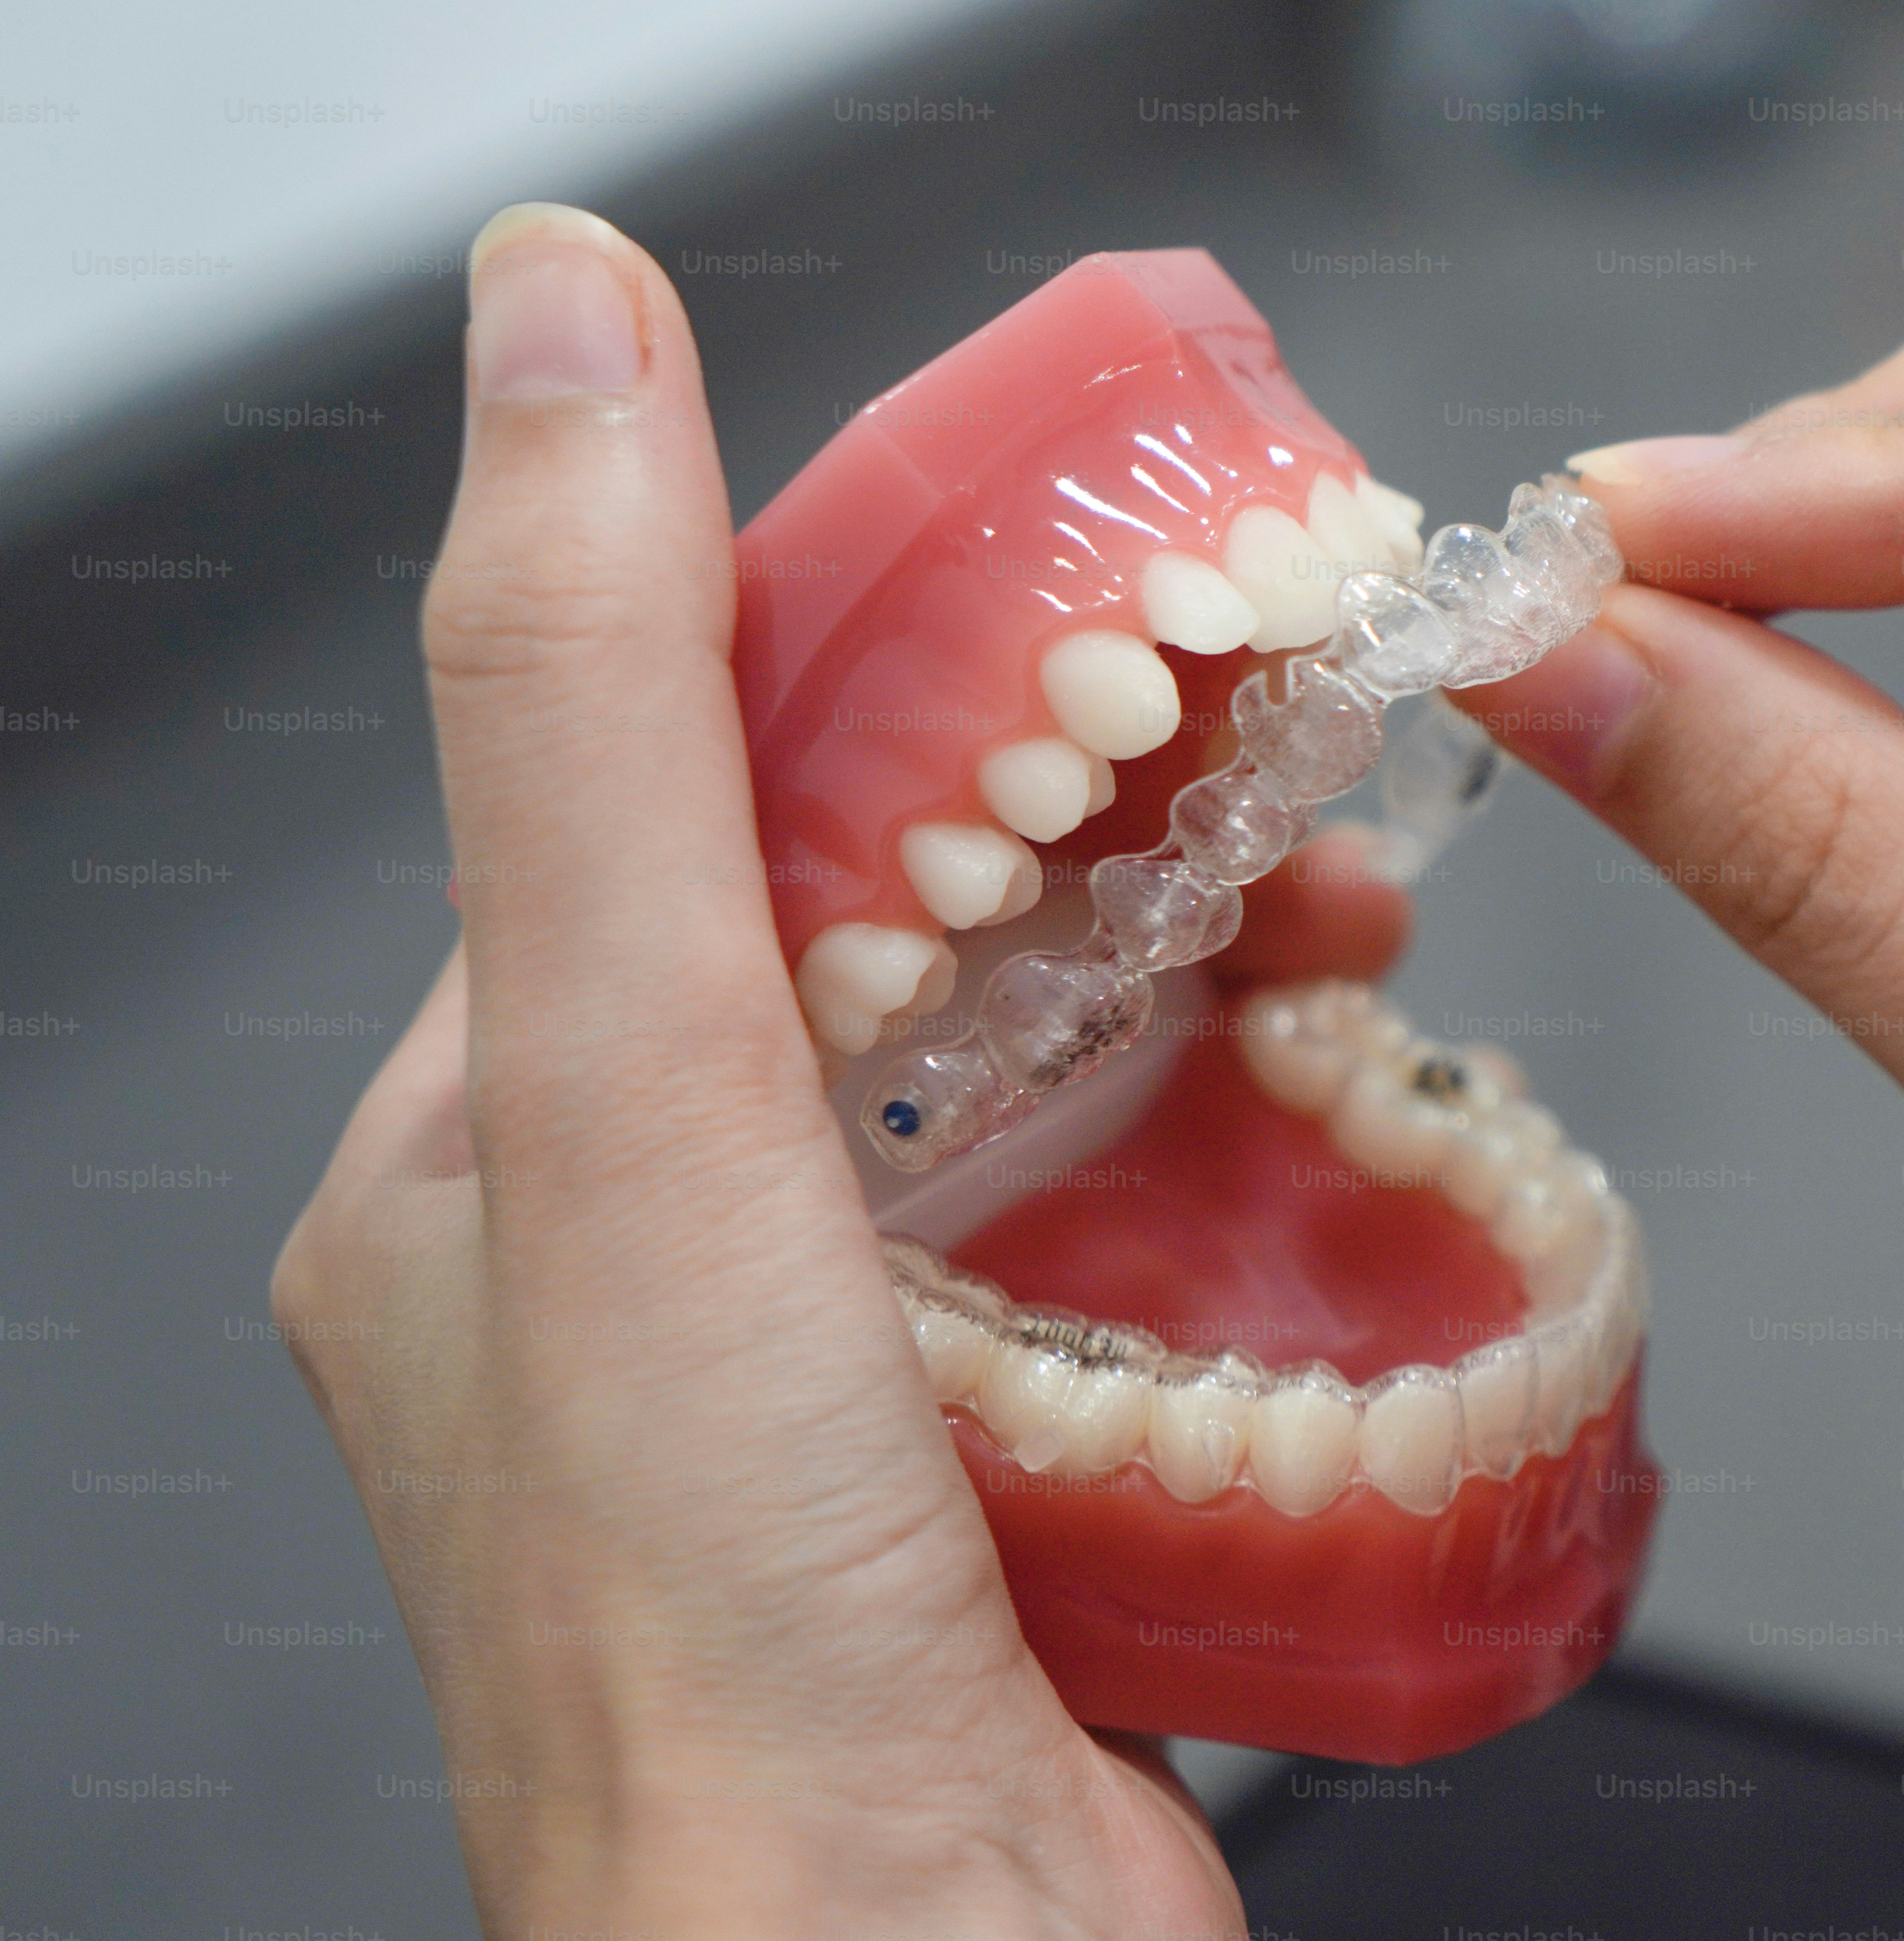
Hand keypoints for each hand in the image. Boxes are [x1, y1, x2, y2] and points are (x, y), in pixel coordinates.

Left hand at [270, 204, 1398, 1938]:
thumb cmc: (728, 1644)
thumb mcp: (627, 1090)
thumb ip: (594, 716)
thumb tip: (554, 332)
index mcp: (492, 1167)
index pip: (669, 792)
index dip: (875, 646)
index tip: (1066, 574)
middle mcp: (647, 1270)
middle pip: (880, 929)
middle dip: (1087, 818)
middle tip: (1259, 752)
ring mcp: (835, 1374)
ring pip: (1022, 1075)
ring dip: (1187, 977)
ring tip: (1338, 927)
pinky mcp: (1005, 1462)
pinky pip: (1123, 1236)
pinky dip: (1236, 1152)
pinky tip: (1337, 1113)